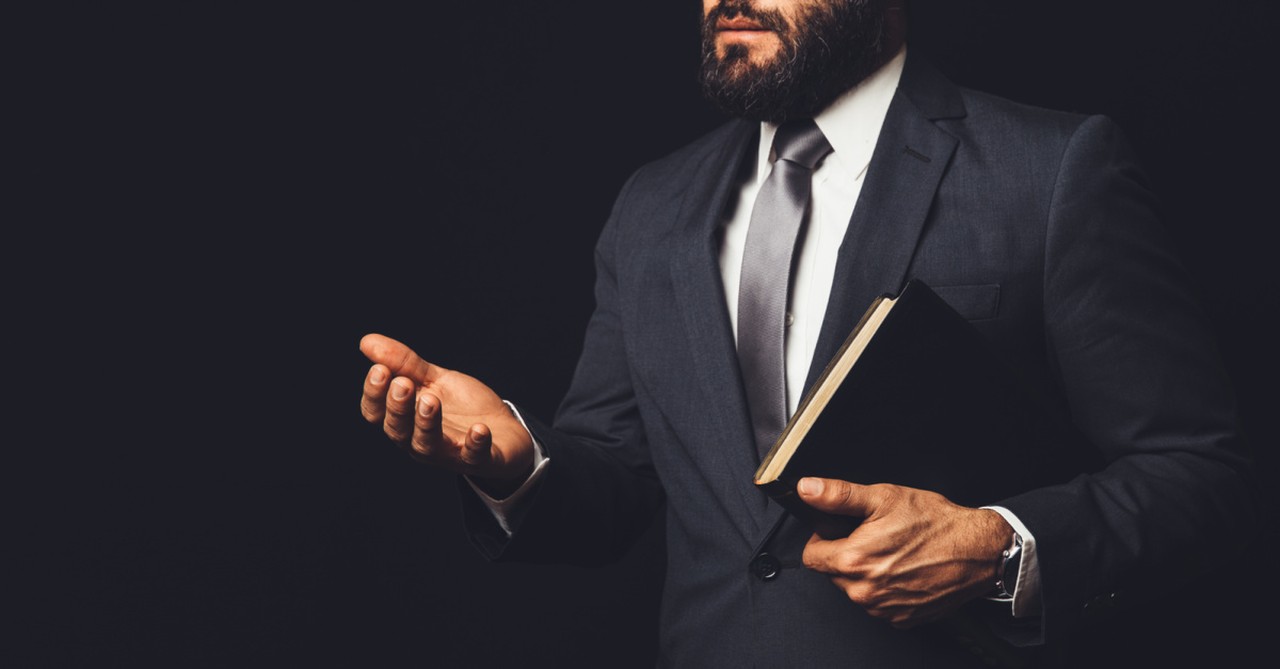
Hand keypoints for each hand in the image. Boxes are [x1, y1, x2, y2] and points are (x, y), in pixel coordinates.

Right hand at [359, 333, 534, 491]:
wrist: (505, 430)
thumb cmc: (462, 407)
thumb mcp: (433, 381)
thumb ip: (404, 365)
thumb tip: (367, 342)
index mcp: (405, 421)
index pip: (377, 413)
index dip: (374, 394)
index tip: (380, 370)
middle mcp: (419, 441)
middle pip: (398, 430)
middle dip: (397, 407)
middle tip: (402, 384)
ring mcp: (449, 453)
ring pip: (428, 445)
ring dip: (427, 424)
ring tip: (430, 401)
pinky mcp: (480, 459)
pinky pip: (474, 456)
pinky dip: (475, 444)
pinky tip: (479, 430)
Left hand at [798, 477, 1010, 628]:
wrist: (977, 551)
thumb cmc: (935, 523)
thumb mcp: (884, 497)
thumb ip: (839, 495)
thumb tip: (808, 489)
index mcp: (854, 560)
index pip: (811, 556)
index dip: (822, 539)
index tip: (839, 530)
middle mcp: (864, 591)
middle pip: (832, 573)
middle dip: (846, 554)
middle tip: (873, 537)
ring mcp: (883, 609)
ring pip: (855, 590)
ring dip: (866, 573)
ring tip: (893, 552)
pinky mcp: (901, 619)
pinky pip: (878, 604)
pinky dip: (885, 589)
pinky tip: (904, 570)